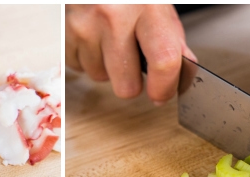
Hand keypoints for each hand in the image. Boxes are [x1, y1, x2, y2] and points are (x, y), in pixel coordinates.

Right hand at [66, 4, 195, 104]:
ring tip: (109, 40)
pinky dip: (88, 58)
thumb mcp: (157, 5)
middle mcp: (114, 18)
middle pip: (127, 86)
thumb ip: (172, 38)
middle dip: (131, 82)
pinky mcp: (65, 34)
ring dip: (107, 66)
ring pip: (100, 78)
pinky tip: (94, 37)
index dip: (165, 88)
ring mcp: (85, 27)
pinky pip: (79, 67)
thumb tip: (185, 72)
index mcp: (147, 9)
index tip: (162, 94)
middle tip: (132, 63)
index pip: (163, 61)